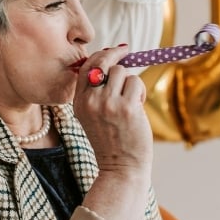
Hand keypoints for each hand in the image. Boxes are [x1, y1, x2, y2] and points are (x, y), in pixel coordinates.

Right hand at [72, 44, 152, 180]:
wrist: (121, 168)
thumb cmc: (112, 141)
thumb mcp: (92, 116)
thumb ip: (95, 92)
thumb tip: (111, 61)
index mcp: (78, 103)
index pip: (85, 67)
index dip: (100, 55)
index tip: (113, 51)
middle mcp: (90, 101)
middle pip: (104, 63)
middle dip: (116, 55)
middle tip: (126, 51)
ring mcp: (108, 104)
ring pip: (122, 72)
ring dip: (130, 81)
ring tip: (131, 100)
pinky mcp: (127, 108)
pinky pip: (135, 82)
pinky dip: (140, 91)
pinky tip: (137, 106)